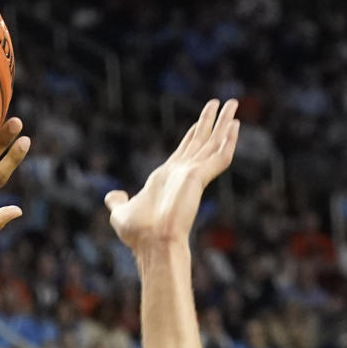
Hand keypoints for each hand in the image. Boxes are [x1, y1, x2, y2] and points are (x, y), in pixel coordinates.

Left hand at [105, 99, 238, 251]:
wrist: (152, 243)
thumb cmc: (139, 234)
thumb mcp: (121, 213)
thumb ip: (118, 202)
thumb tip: (112, 197)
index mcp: (168, 178)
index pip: (185, 150)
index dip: (193, 134)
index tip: (200, 121)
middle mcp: (183, 173)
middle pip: (201, 141)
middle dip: (211, 122)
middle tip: (226, 103)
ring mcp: (193, 175)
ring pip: (213, 143)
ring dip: (224, 124)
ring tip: (233, 104)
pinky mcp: (199, 177)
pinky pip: (219, 156)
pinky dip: (228, 141)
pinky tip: (234, 126)